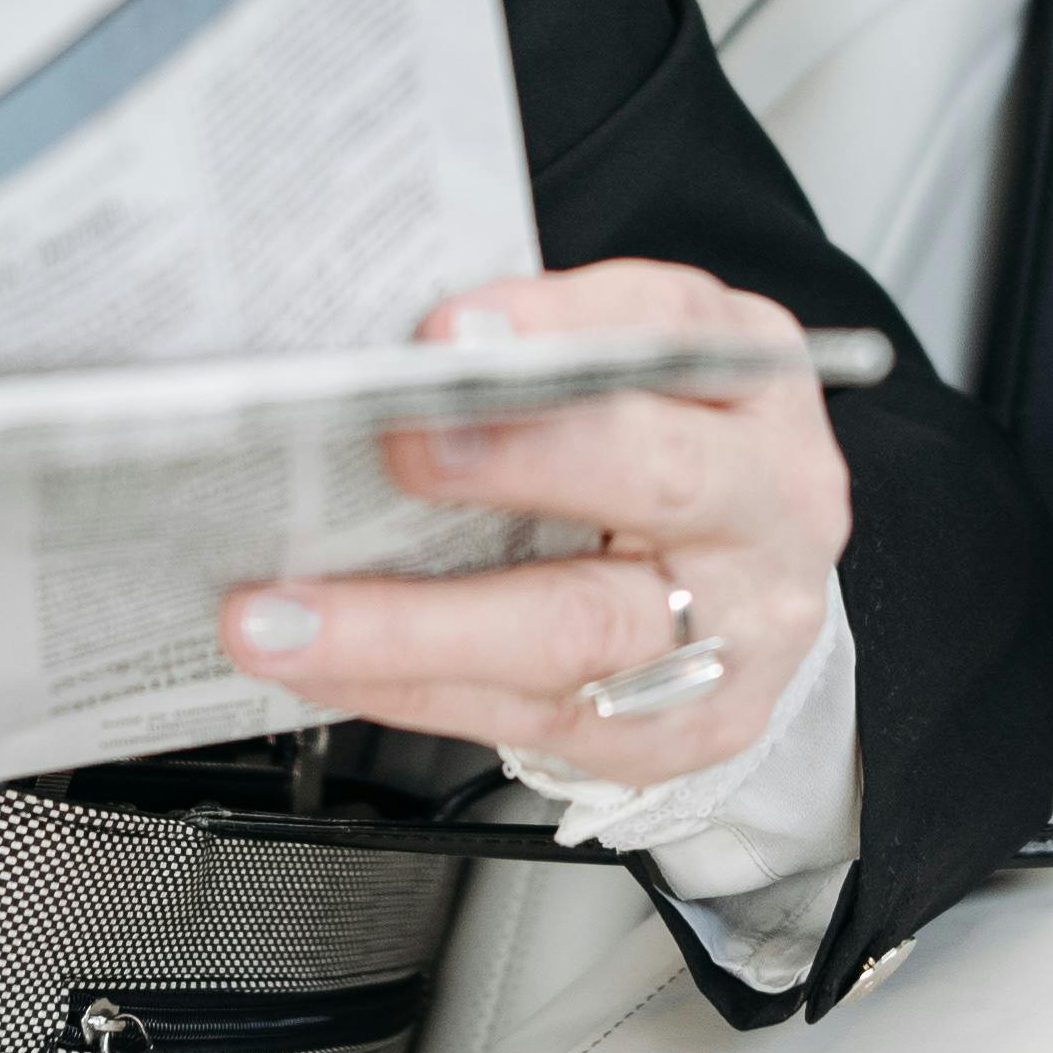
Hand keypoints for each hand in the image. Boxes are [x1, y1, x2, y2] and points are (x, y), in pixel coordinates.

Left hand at [215, 260, 852, 789]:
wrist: (745, 587)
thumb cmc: (657, 449)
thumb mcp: (629, 368)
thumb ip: (531, 353)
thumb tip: (359, 352)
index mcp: (749, 379)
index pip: (672, 328)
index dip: (563, 324)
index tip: (447, 333)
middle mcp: (769, 500)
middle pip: (654, 478)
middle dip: (511, 461)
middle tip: (391, 448)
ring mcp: (738, 627)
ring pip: (575, 628)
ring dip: (410, 623)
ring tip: (283, 614)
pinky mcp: (684, 728)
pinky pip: (534, 716)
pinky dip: (409, 688)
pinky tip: (321, 666)